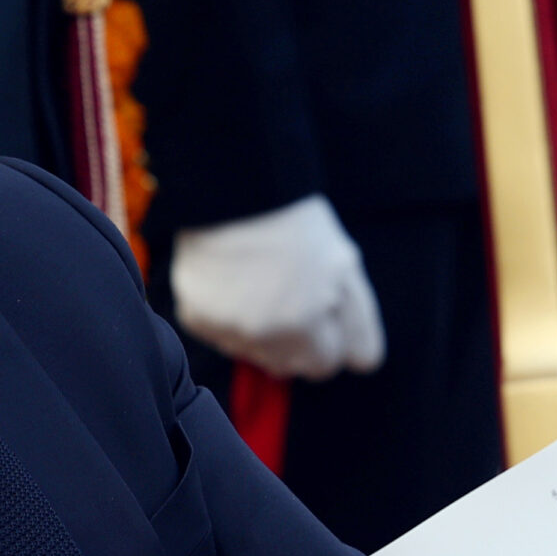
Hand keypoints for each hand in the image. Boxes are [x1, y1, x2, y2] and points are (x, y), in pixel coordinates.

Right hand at [170, 196, 385, 380]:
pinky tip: (233, 286)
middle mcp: (268, 334)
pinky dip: (229, 319)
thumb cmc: (295, 222)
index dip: (331, 340)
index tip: (326, 318)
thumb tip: (359, 363)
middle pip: (293, 366)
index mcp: (309, 321)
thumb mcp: (345, 265)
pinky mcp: (197, 320)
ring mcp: (229, 329)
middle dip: (299, 342)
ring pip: (256, 355)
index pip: (329, 364)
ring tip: (260, 288)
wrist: (232, 189)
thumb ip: (357, 320)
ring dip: (263, 334)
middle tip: (292, 299)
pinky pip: (221, 337)